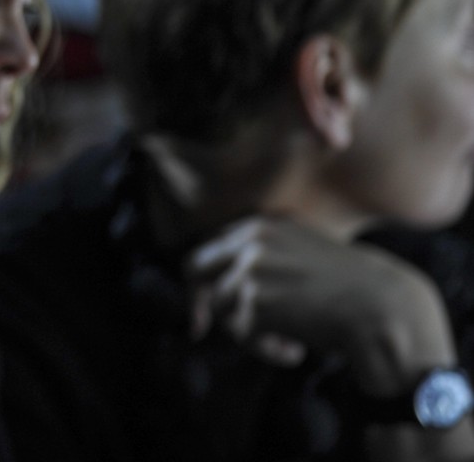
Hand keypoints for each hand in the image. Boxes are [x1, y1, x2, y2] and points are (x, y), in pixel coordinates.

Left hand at [187, 217, 457, 390]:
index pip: (212, 248)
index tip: (207, 302)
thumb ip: (263, 259)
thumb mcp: (300, 255)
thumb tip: (223, 286)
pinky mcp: (254, 301)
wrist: (383, 308)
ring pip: (222, 310)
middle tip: (201, 330)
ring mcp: (249, 269)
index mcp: (260, 226)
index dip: (207, 278)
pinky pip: (241, 336)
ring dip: (250, 334)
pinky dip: (265, 351)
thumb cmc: (350, 290)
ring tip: (287, 342)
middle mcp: (249, 242)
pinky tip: (293, 353)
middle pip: (195, 269)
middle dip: (197, 301)